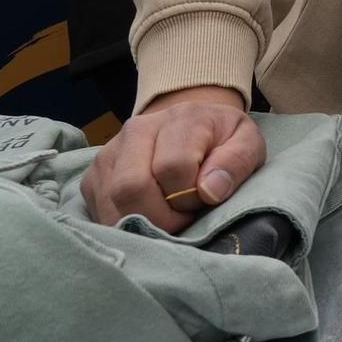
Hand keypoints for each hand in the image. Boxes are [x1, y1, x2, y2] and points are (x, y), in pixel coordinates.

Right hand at [80, 86, 264, 229]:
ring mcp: (110, 152)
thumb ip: (236, 163)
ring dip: (142, 221)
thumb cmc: (222, 139)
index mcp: (180, 118)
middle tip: (182, 216)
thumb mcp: (247, 144)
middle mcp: (137, 129)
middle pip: (131, 187)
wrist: (191, 126)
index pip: (172, 168)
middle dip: (161, 216)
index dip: (189, 196)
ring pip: (112, 202)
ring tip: (167, 214)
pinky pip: (99, 211)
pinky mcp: (94, 175)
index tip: (202, 200)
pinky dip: (124, 223)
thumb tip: (209, 191)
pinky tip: (147, 215)